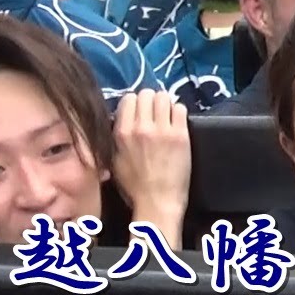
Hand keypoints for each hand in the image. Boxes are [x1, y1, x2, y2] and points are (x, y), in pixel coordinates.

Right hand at [112, 90, 190, 243]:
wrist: (158, 201)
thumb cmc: (134, 186)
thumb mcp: (113, 160)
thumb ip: (115, 136)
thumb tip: (120, 118)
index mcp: (121, 133)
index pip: (128, 99)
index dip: (135, 103)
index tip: (140, 111)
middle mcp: (141, 127)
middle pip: (147, 94)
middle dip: (151, 101)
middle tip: (154, 112)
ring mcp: (162, 130)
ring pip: (164, 97)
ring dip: (165, 104)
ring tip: (166, 115)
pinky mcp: (180, 135)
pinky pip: (180, 108)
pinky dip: (178, 111)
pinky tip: (176, 121)